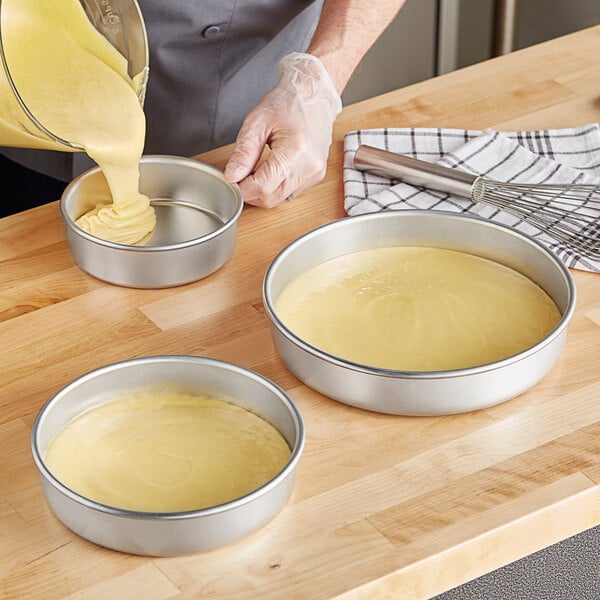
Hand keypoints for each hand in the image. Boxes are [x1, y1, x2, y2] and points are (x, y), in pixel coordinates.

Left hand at [224, 52, 341, 207]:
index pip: (262, 187)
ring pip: (280, 198)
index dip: (242, 188)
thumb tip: (232, 176)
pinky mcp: (315, 177)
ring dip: (263, 190)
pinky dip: (276, 186)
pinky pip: (289, 192)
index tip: (232, 179)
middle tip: (241, 173)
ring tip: (258, 167)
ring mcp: (314, 174)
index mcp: (295, 152)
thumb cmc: (287, 103)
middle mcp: (309, 167)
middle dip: (251, 191)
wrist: (313, 95)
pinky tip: (272, 168)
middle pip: (271, 198)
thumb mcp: (257, 123)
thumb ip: (243, 153)